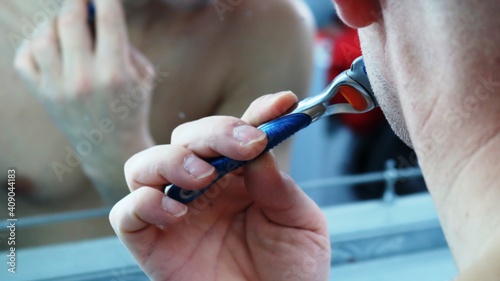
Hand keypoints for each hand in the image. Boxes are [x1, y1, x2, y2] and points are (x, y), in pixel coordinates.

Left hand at [14, 0, 154, 149]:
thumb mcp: (142, 76)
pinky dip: (33, 44)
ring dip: (54, 22)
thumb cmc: (131, 106)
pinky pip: (25, 58)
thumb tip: (96, 11)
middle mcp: (84, 80)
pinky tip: (49, 45)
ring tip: (65, 24)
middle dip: (76, 0)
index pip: (108, 19)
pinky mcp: (42, 96)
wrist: (112, 149)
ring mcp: (59, 89)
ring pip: (43, 37)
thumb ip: (123, 42)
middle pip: (70, 21)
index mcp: (116, 73)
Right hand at [110, 92, 330, 280]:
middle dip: (213, 132)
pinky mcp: (152, 244)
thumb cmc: (291, 273)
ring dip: (171, 160)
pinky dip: (143, 204)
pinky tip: (176, 213)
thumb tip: (259, 149)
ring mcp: (175, 214)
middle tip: (244, 143)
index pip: (237, 133)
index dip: (257, 113)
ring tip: (203, 177)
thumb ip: (279, 186)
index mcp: (240, 178)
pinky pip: (126, 214)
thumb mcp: (300, 224)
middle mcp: (204, 188)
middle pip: (186, 138)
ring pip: (146, 165)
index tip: (282, 104)